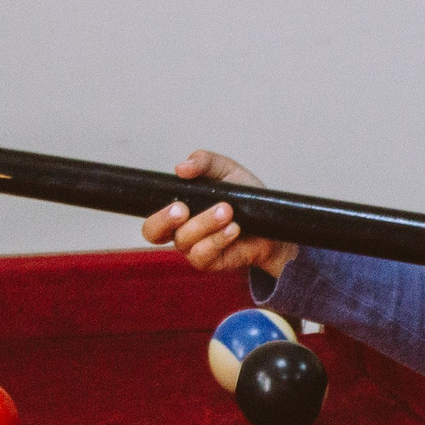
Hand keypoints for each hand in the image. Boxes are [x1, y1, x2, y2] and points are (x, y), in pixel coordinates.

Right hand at [140, 150, 297, 276]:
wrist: (272, 225)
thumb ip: (204, 162)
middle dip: (165, 220)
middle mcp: (180, 230)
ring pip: (184, 239)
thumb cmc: (245, 198)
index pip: (152, 214)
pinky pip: (202, 254)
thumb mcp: (227, 171)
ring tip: (227, 212)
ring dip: (205, 223)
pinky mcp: (209, 261)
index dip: (156, 212)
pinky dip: (218, 239)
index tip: (177, 203)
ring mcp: (193, 248)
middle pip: (152, 232)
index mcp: (178, 209)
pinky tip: (233, 229)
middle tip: (184, 209)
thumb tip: (181, 167)